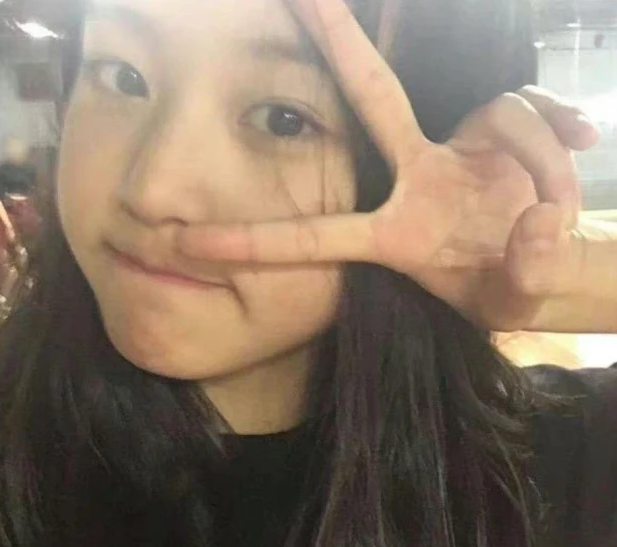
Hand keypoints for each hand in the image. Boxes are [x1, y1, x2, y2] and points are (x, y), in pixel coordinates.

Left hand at [177, 0, 600, 330]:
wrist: (538, 262)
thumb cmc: (505, 291)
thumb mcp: (516, 302)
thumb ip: (526, 277)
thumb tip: (534, 220)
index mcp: (394, 237)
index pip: (313, 237)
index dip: (253, 242)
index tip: (186, 241)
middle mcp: (411, 182)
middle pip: (369, 97)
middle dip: (341, 42)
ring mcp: (449, 149)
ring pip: (503, 119)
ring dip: (544, 166)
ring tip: (553, 220)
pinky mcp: (490, 129)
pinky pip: (527, 115)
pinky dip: (558, 149)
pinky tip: (563, 186)